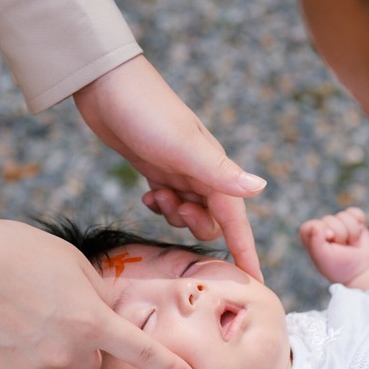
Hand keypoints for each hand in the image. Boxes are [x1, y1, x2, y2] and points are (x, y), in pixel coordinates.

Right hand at [0, 217, 195, 368]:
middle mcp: (68, 354)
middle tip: (50, 311)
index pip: (140, 351)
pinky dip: (14, 364)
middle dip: (79, 342)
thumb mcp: (72, 262)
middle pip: (90, 361)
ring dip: (46, 354)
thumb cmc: (18, 251)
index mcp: (91, 322)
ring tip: (17, 317)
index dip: (167, 367)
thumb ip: (98, 294)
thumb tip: (112, 313)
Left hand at [74, 55, 265, 279]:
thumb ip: (220, 172)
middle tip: (171, 207)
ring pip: (189, 213)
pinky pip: (169, 201)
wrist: (106, 84)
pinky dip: (160, 205)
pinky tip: (146, 193)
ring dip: (174, 215)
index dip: (246, 252)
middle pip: (213, 220)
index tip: (255, 285)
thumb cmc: (146, 111)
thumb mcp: (182, 147)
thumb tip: (261, 188)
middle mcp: (202, 172)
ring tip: (155, 195)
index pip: (237, 220)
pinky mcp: (157, 168)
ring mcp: (179, 171)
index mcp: (215, 168)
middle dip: (195, 224)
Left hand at [298, 208, 368, 283]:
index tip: (329, 243)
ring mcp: (339, 224)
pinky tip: (359, 234)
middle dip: (340, 235)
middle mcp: (323, 228)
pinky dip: (359, 222)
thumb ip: (315, 243)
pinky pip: (355, 212)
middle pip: (330, 219)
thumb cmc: (339, 267)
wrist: (362, 271)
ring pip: (344, 216)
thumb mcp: (323, 258)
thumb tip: (316, 226)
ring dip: (352, 232)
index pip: (311, 225)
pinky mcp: (353, 221)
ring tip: (351, 244)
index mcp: (311, 236)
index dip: (322, 232)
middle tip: (342, 249)